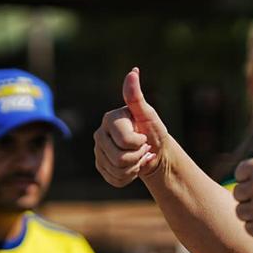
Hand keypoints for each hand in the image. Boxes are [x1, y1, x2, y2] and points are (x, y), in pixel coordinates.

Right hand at [94, 68, 165, 186]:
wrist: (154, 151)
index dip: (140, 144)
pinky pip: (115, 180)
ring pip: (118, 171)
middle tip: (144, 149)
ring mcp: (98, 151)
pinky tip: (133, 167)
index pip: (126, 142)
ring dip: (135, 168)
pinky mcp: (100, 166)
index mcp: (109, 119)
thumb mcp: (148, 114)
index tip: (144, 137)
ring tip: (139, 157)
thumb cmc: (153, 130)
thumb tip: (133, 72)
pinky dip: (129, 177)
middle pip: (120, 159)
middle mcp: (99, 134)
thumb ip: (136, 97)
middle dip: (138, 157)